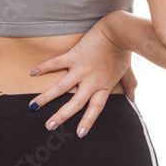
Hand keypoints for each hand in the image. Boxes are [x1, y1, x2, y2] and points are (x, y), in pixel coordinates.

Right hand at [27, 18, 136, 136]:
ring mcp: (81, 69)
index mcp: (103, 86)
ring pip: (60, 88)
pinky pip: (56, 63)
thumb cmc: (123, 51)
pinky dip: (44, 68)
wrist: (118, 31)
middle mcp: (91, 81)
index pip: (95, 108)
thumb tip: (133, 99)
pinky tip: (32, 73)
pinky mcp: (73, 56)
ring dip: (46, 98)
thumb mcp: (127, 72)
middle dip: (61, 116)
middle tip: (49, 126)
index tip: (80, 134)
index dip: (88, 121)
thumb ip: (129, 86)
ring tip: (33, 106)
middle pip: (74, 103)